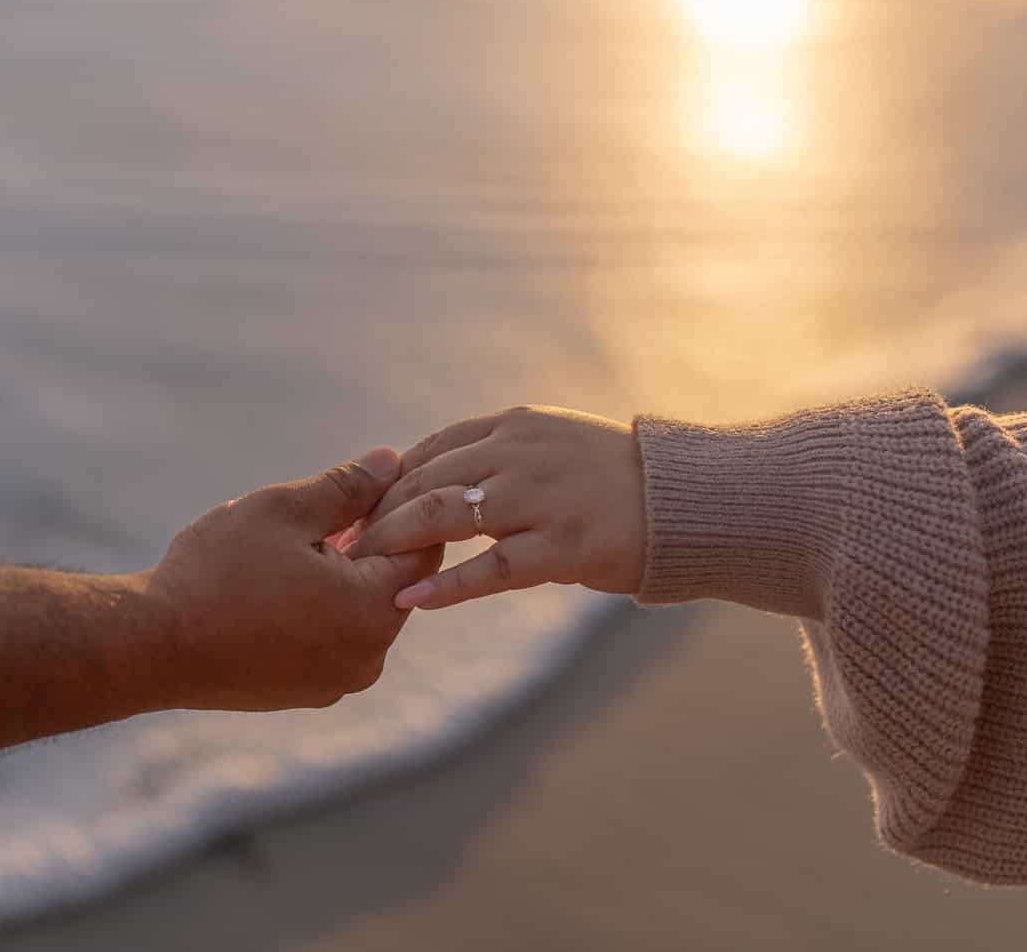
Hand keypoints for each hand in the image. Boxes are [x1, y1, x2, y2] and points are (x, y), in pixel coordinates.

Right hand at [139, 449, 441, 709]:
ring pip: (360, 612)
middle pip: (394, 583)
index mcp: (373, 612)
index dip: (401, 509)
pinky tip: (281, 582)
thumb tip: (392, 461)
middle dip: (370, 542)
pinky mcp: (304, 694)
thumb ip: (347, 487)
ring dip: (343, 576)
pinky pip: (332, 640)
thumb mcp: (284, 511)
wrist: (150, 644)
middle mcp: (367, 658)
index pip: (423, 549)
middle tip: (330, 509)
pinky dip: (320, 609)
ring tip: (300, 543)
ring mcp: (335, 683)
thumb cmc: (217, 572)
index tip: (367, 486)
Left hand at [347, 408, 644, 610]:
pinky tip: (410, 601)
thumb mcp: (552, 445)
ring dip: (396, 544)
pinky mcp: (563, 547)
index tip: (354, 512)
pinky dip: (445, 586)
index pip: (431, 450)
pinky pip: (489, 570)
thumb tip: (436, 482)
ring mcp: (541, 498)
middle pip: (426, 480)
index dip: (387, 482)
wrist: (685, 501)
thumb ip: (500, 456)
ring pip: (445, 516)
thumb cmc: (614, 479)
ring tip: (361, 572)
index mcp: (516, 425)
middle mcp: (521, 453)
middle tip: (342, 549)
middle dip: (377, 515)